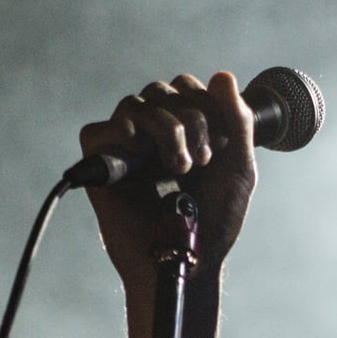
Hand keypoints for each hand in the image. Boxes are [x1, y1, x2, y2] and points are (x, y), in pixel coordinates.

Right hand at [77, 70, 258, 285]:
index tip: (221, 144)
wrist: (190, 262)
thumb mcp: (238, 169)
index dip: (206, 103)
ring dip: (168, 128)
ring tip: (182, 167)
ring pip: (136, 104)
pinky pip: (98, 130)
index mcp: (184, 132)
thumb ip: (237, 121)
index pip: (186, 87)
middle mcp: (152, 136)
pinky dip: (120, 134)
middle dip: (191, 118)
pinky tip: (144, 154)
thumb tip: (223, 75)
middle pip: (162, 90)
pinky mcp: (102, 168)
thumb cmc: (213, 224)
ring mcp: (126, 150)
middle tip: (203, 160)